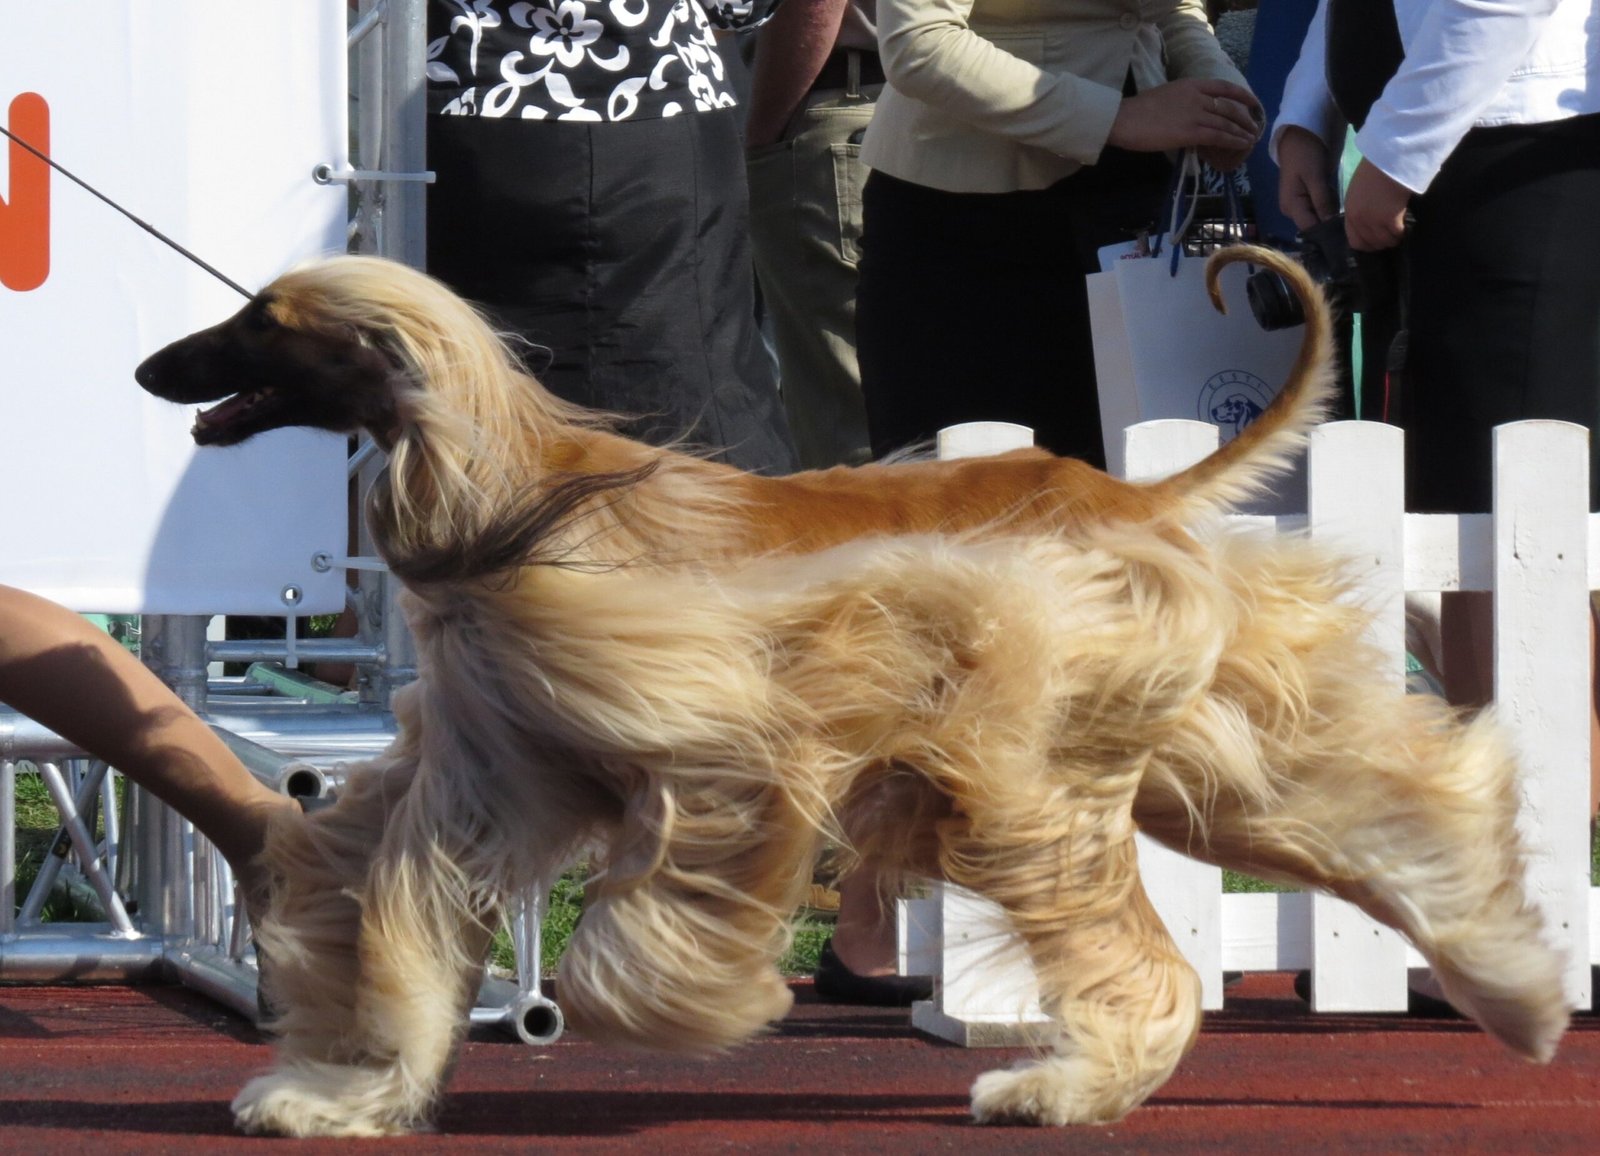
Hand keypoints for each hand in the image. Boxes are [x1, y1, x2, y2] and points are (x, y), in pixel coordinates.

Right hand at [1106, 77, 1262, 157]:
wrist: (1124, 119)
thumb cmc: (1138, 111)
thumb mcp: (1166, 96)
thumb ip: (1184, 102)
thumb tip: (1194, 115)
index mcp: (1191, 85)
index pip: (1224, 87)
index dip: (1242, 95)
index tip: (1252, 102)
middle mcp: (1198, 97)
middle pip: (1229, 107)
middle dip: (1244, 118)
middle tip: (1253, 127)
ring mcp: (1195, 114)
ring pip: (1226, 123)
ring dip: (1241, 132)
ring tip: (1250, 139)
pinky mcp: (1191, 132)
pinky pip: (1219, 136)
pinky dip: (1233, 141)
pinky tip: (1241, 145)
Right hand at [1275, 125, 1337, 230]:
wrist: (1297, 138)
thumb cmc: (1306, 155)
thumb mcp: (1316, 177)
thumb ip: (1322, 201)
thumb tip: (1330, 224)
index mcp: (1291, 206)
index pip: (1310, 228)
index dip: (1326, 231)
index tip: (1345, 227)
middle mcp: (1290, 210)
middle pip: (1313, 224)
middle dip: (1329, 219)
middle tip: (1345, 209)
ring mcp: (1295, 205)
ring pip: (1316, 216)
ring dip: (1328, 211)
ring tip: (1338, 198)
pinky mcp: (1301, 199)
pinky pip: (1316, 208)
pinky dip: (1326, 204)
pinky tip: (1331, 194)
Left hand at [1343, 159, 1412, 250]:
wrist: (1389, 160)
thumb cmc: (1375, 170)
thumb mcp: (1358, 191)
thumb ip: (1359, 208)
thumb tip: (1367, 221)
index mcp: (1350, 212)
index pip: (1355, 242)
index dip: (1367, 244)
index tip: (1377, 241)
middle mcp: (1359, 220)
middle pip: (1371, 244)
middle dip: (1382, 242)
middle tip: (1392, 236)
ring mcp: (1374, 221)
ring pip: (1385, 241)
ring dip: (1394, 238)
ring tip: (1400, 230)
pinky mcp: (1390, 219)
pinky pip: (1398, 234)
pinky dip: (1403, 232)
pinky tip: (1406, 226)